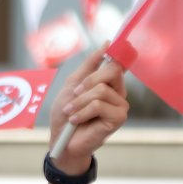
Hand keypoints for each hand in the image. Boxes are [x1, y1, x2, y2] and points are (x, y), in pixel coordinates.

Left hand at [49, 46, 129, 172]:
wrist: (62, 141)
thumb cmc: (66, 114)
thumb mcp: (72, 84)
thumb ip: (90, 65)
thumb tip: (107, 43)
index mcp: (109, 83)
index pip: (117, 62)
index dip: (118, 51)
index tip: (112, 43)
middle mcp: (118, 92)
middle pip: (112, 70)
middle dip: (88, 81)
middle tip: (74, 94)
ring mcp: (120, 106)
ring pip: (101, 90)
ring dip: (79, 101)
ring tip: (71, 112)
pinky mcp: (118, 118)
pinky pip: (99, 105)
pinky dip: (82, 112)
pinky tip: (75, 120)